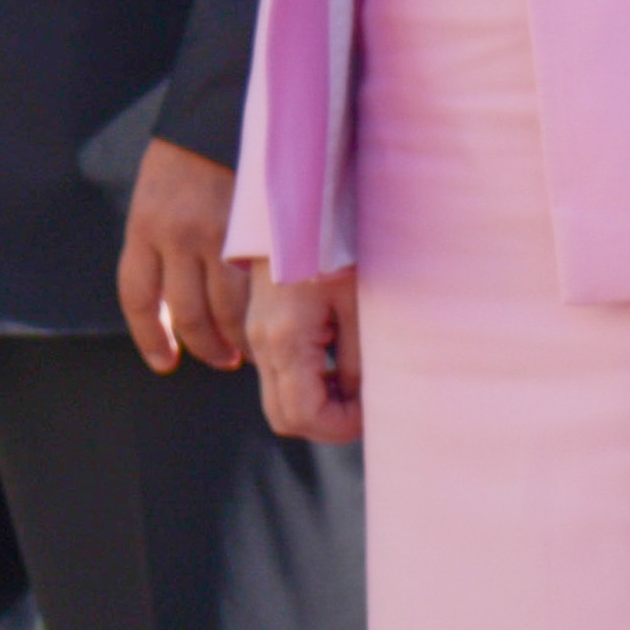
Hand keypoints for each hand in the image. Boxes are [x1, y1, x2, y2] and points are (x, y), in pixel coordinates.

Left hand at [116, 136, 255, 372]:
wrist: (233, 96)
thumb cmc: (198, 146)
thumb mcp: (161, 190)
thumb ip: (163, 238)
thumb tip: (176, 302)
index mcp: (145, 223)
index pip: (138, 297)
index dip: (150, 337)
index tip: (164, 361)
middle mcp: (176, 233)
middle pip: (185, 313)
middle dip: (203, 346)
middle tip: (220, 359)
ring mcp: (219, 233)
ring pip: (224, 310)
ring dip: (234, 339)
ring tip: (247, 350)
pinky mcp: (257, 229)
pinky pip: (256, 290)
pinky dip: (261, 316)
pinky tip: (269, 325)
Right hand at [242, 258, 362, 443]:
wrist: (302, 203)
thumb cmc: (337, 248)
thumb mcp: (359, 306)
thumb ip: (356, 363)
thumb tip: (359, 404)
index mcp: (286, 341)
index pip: (304, 417)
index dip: (342, 426)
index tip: (373, 408)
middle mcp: (261, 344)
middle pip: (284, 418)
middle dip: (326, 422)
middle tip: (365, 401)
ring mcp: (256, 335)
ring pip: (278, 399)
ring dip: (317, 403)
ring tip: (354, 379)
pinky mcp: (261, 326)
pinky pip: (277, 375)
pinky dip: (306, 383)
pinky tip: (336, 360)